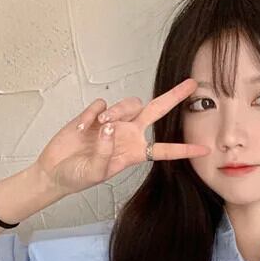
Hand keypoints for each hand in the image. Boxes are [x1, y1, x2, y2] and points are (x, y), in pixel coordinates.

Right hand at [33, 78, 209, 196]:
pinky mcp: (95, 114)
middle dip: (174, 97)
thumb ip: (104, 152)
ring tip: (100, 125)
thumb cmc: (78, 177)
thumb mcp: (95, 173)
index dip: (184, 150)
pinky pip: (102, 104)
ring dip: (118, 110)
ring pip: (129, 104)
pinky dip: (93, 113)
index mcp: (135, 153)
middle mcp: (129, 134)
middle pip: (157, 111)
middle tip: (192, 84)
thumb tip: (109, 127)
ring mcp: (113, 122)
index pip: (165, 150)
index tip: (204, 149)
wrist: (55, 171)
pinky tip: (83, 127)